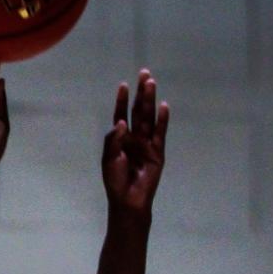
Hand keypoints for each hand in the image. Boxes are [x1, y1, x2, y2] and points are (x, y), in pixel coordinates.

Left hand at [102, 69, 167, 215]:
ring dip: (150, 100)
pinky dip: (162, 120)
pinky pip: (160, 133)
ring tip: (151, 83)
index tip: (123, 85)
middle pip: (138, 110)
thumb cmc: (115, 181)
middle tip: (144, 73)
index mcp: (120, 138)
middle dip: (140, 93)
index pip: (121, 114)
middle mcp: (134, 137)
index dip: (122, 100)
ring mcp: (146, 143)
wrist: (128, 200)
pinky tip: (163, 106)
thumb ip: (113, 140)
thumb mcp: (109, 159)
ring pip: (149, 117)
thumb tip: (121, 122)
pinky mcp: (157, 152)